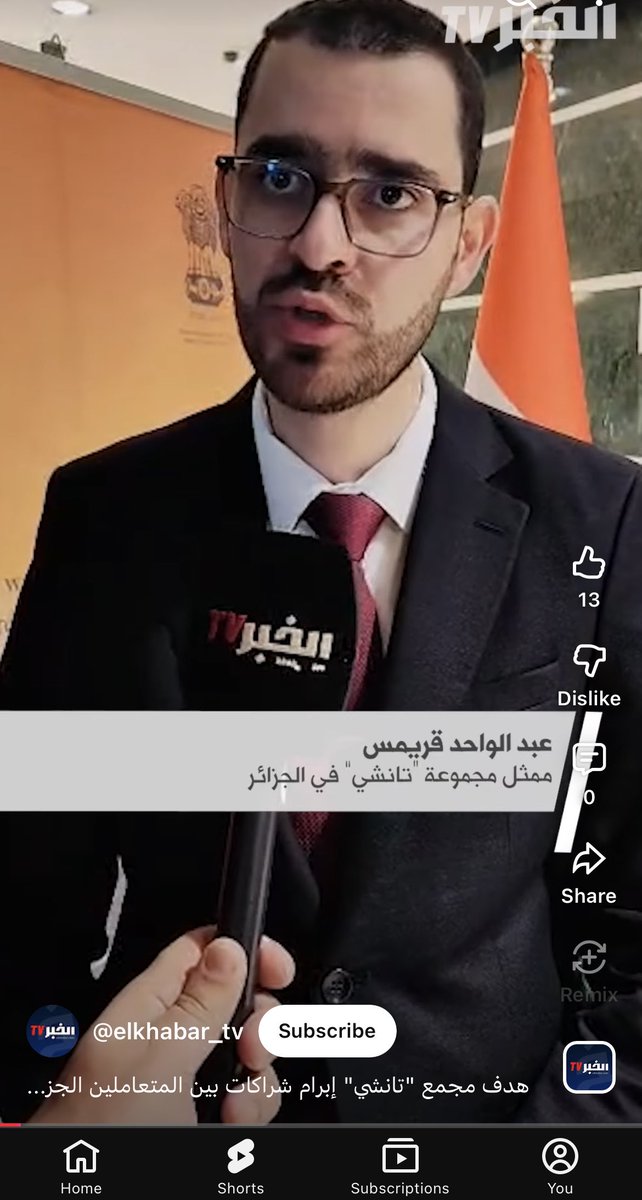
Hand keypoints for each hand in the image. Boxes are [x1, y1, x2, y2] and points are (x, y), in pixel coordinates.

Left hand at [28, 928, 294, 1124]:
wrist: (93, 1195)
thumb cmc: (102, 1131)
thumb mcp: (158, 1058)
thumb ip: (197, 1003)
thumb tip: (228, 946)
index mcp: (148, 1009)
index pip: (201, 951)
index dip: (243, 949)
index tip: (278, 968)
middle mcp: (168, 1041)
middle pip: (235, 1006)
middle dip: (259, 1026)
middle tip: (250, 1050)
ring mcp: (184, 1082)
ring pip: (246, 1059)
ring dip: (256, 1080)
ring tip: (233, 1105)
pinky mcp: (198, 1117)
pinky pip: (243, 1102)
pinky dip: (249, 1112)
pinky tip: (231, 1123)